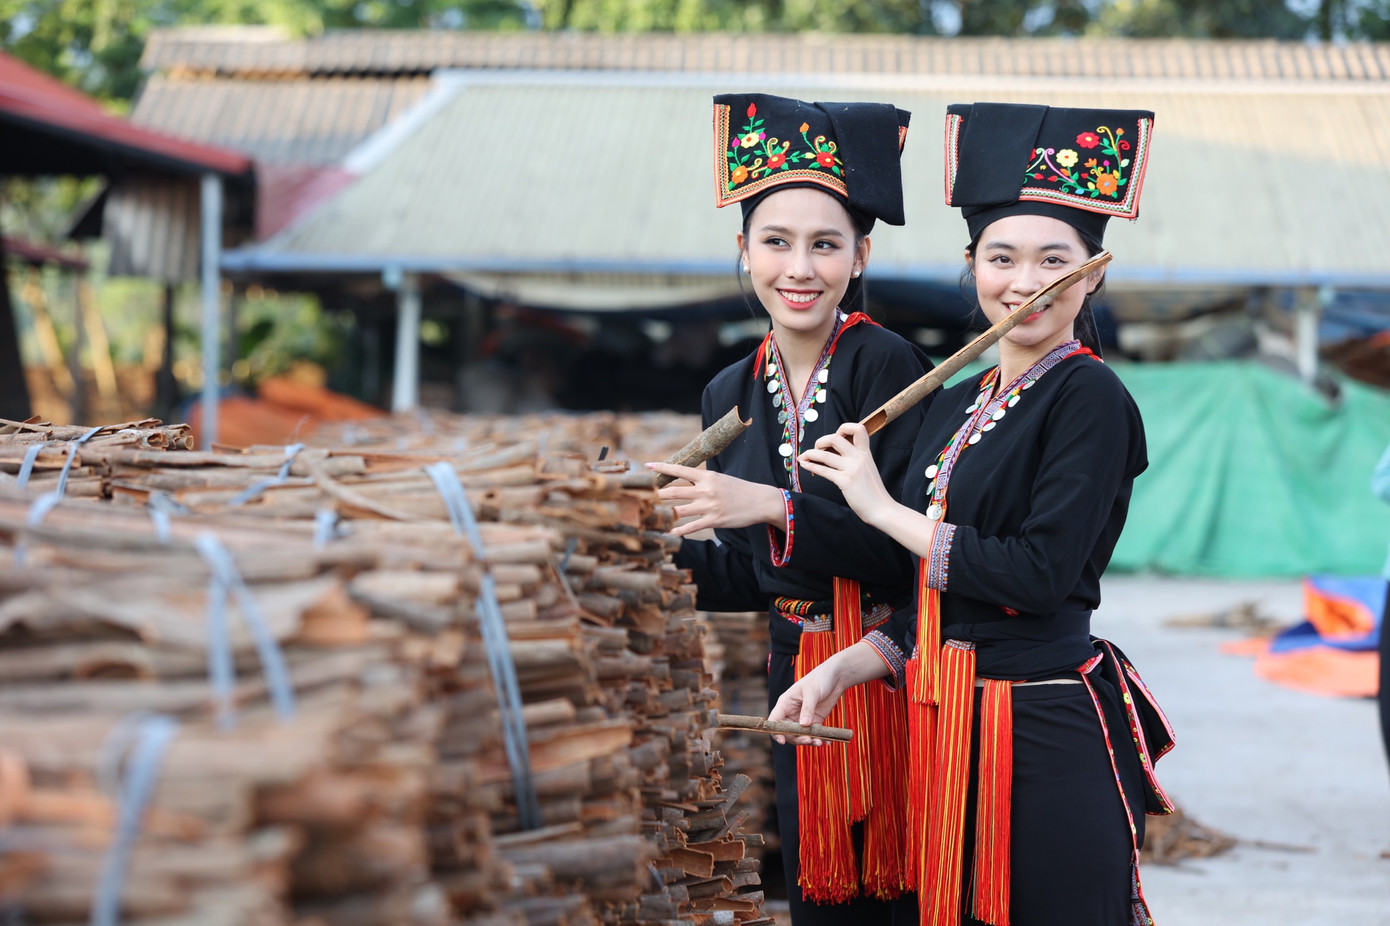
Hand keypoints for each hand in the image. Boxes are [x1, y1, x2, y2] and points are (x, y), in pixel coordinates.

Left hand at [645, 462, 783, 536]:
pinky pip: (692, 526)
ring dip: (663, 513)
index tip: (648, 465)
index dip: (663, 468)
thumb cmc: (739, 489)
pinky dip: (678, 530)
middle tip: (640, 495)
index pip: (680, 470)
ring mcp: (709, 506)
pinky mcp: (714, 520)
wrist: (760, 501)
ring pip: (679, 510)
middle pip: (674, 491)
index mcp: (707, 476)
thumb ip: (702, 479)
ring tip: (648, 514)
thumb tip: (684, 479)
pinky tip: (668, 532)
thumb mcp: (720, 479)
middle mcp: (706, 490)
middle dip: (655, 494)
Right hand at [767, 660, 848, 745]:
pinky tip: (827, 741)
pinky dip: (819, 739)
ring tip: (819, 742)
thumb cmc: (819, 679)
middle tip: (809, 740)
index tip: (782, 741)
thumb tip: (804, 725)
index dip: (776, 732)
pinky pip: (814, 734)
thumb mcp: (812, 692)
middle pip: (788, 732)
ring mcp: (803, 718)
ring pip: (801, 735)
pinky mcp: (815, 721)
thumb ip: (807, 709)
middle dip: (797, 738)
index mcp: (785, 703)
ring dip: (809, 741)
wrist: (836, 677)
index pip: (775, 720)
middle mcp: (792, 712)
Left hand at [797, 423, 893, 525]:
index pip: (858, 428)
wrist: (882, 509)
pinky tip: (805, 465)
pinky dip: (810, 466)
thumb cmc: (873, 492)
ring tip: (802, 458)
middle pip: (835, 438)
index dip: (843, 428)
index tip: (835, 437)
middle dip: (820, 441)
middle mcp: (859, 457)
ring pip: (824, 455)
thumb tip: (835, 453)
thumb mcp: (867, 469)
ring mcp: (852, 469)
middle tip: (817, 450)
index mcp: (866, 452)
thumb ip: (856, 459)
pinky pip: (823, 470)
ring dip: (809, 454)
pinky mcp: (845, 481)